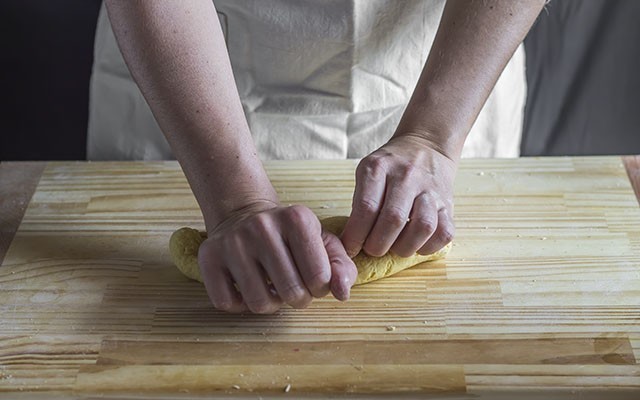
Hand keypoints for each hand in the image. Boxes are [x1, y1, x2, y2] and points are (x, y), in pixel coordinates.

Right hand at [198, 201, 356, 313]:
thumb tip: (342, 294)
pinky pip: (228, 304)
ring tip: (271, 286)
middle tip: (293, 286)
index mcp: (297, 218)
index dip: (320, 288)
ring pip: (259, 304)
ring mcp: (232, 242)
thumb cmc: (290, 236)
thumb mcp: (322, 241)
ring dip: (270, 304)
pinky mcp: (208, 257)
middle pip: (291, 294)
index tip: (313, 278)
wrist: (244, 214)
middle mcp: (262, 226)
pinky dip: (241, 304)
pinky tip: (247, 286)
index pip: (320, 278)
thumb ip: (341, 267)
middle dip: (298, 298)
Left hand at [341, 134, 456, 257]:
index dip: (356, 235)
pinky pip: (444, 233)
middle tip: (372, 249)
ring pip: (423, 226)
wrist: (427, 146)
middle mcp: (407, 176)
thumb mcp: (369, 170)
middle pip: (393, 219)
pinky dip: (429, 246)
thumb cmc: (391, 166)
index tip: (351, 249)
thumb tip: (353, 240)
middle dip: (378, 244)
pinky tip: (416, 244)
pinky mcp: (448, 203)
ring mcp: (431, 189)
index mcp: (380, 167)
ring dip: (404, 247)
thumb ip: (360, 200)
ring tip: (395, 247)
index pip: (367, 206)